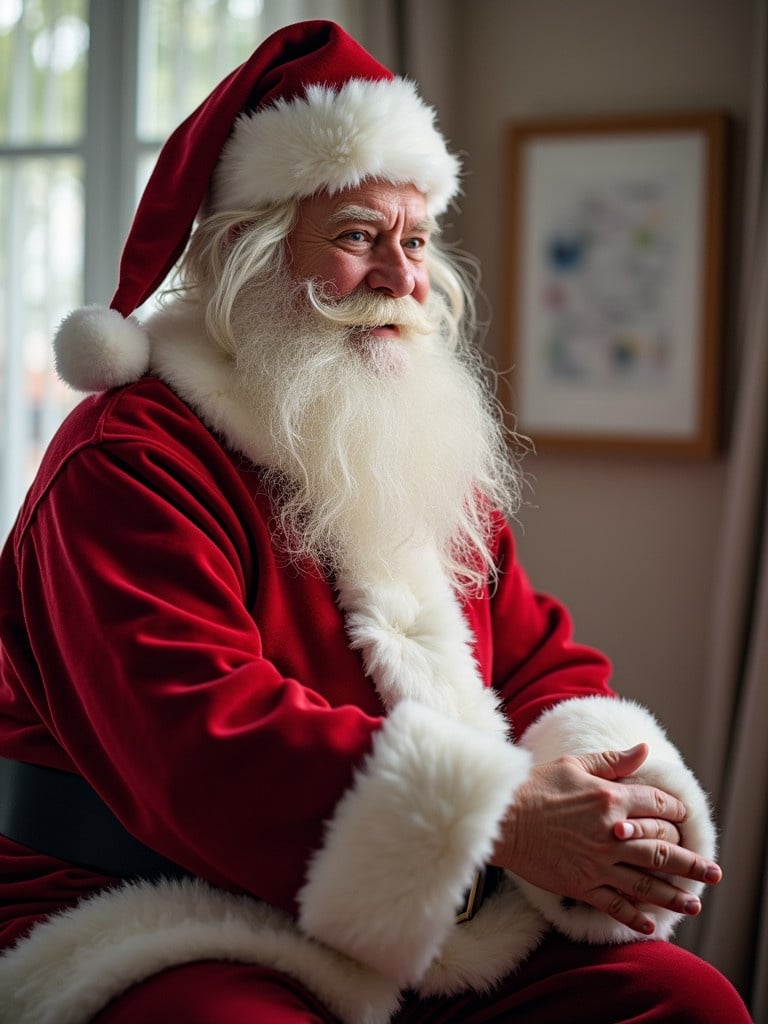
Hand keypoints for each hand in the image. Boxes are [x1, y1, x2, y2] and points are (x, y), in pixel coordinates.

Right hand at [491, 743, 721, 934]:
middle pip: (662, 849)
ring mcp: (598, 863)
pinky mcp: (581, 884)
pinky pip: (615, 904)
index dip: (675, 811)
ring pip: (646, 882)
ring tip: (693, 903)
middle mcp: (610, 834)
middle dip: (690, 861)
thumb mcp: (574, 765)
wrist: (502, 818)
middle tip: (711, 872)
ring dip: (673, 894)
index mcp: (610, 799)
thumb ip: (612, 762)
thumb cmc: (535, 786)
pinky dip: (634, 916)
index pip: (657, 807)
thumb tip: (644, 750)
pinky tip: (650, 924)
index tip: (683, 818)